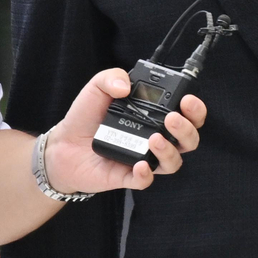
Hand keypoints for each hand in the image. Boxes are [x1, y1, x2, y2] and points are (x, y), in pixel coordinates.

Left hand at [42, 68, 206, 193]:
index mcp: (155, 115)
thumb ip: (112, 77)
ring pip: (173, 162)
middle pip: (188, 139)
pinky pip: (146, 180)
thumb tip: (125, 85)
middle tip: (173, 118)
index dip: (194, 108)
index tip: (187, 99)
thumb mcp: (98, 87)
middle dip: (188, 128)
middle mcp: (156, 137)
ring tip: (154, 138)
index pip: (186, 113)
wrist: (63, 144)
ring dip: (170, 150)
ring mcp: (144, 158)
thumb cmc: (86, 116)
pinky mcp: (128, 176)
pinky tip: (140, 165)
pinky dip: (146, 175)